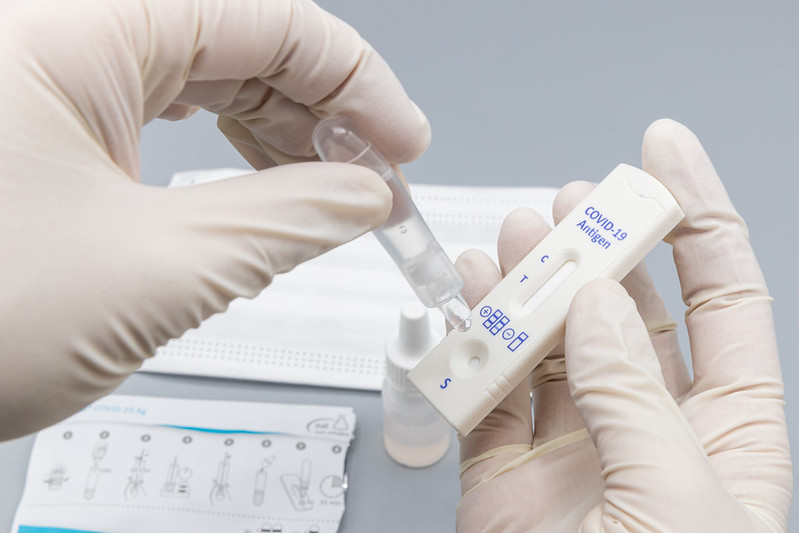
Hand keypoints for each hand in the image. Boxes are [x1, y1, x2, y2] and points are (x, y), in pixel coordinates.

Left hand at [0, 0, 429, 439]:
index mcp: (72, 27)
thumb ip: (286, 222)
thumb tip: (365, 195)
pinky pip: (157, 107)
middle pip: (237, 38)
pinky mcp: (37, 114)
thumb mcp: (156, 272)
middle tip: (374, 178)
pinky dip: (220, 149)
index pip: (266, 18)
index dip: (355, 82)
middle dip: (321, 110)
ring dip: (276, 131)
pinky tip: (255, 185)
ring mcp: (41, 67)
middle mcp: (53, 28)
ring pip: (200, 72)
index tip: (402, 146)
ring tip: (325, 191)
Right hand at [456, 120, 791, 531]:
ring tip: (517, 239)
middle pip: (626, 309)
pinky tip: (471, 298)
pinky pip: (488, 390)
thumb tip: (602, 306)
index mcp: (723, 432)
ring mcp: (570, 447)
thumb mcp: (678, 505)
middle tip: (574, 203)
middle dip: (602, 245)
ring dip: (531, 284)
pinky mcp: (503, 470)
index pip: (720, 298)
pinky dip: (474, 341)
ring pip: (550, 341)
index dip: (694, 218)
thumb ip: (637, 399)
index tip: (661, 153)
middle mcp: (646, 428)